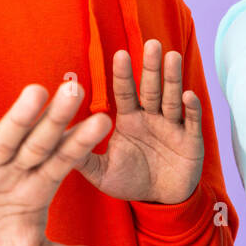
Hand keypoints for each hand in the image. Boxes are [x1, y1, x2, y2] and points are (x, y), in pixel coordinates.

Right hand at [0, 82, 120, 245]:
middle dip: (57, 119)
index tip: (105, 120)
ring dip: (19, 117)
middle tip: (77, 90)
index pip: (64, 160)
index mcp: (37, 186)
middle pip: (40, 142)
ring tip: (37, 92)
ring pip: (4, 139)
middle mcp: (14, 170)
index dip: (81, 142)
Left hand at [76, 39, 204, 204]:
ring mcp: (172, 127)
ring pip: (171, 98)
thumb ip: (83, 157)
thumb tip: (54, 142)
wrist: (159, 202)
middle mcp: (151, 117)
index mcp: (130, 119)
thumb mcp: (102, 172)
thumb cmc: (130, 181)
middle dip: (151, 67)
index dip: (123, 74)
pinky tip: (187, 96)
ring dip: (172, 79)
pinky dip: (191, 109)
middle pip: (150, 88)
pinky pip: (191, 121)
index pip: (125, 92)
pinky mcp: (190, 141)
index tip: (120, 54)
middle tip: (151, 43)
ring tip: (171, 57)